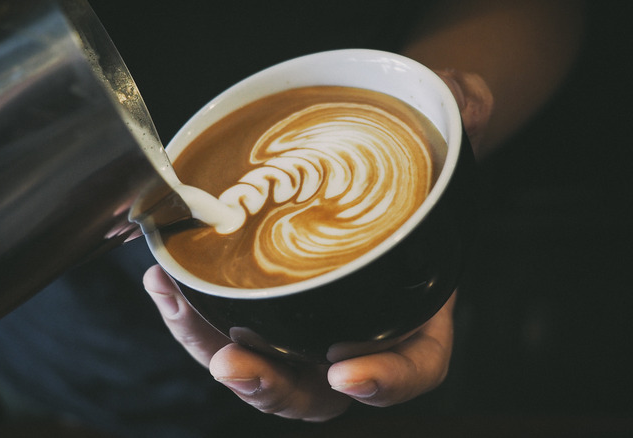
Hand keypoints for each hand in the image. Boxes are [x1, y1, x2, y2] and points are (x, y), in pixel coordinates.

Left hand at [142, 70, 489, 422]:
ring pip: (263, 369)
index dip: (385, 381)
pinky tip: (164, 281)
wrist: (373, 174)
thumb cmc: (412, 177)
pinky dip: (193, 316)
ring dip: (212, 350)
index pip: (414, 366)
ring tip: (176, 304)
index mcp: (414, 314)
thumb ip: (460, 124)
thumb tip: (468, 100)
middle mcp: (357, 334)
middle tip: (236, 363)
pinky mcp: (263, 311)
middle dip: (273, 386)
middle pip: (318, 391)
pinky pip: (226, 333)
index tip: (345, 371)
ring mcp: (306, 329)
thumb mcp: (442, 146)